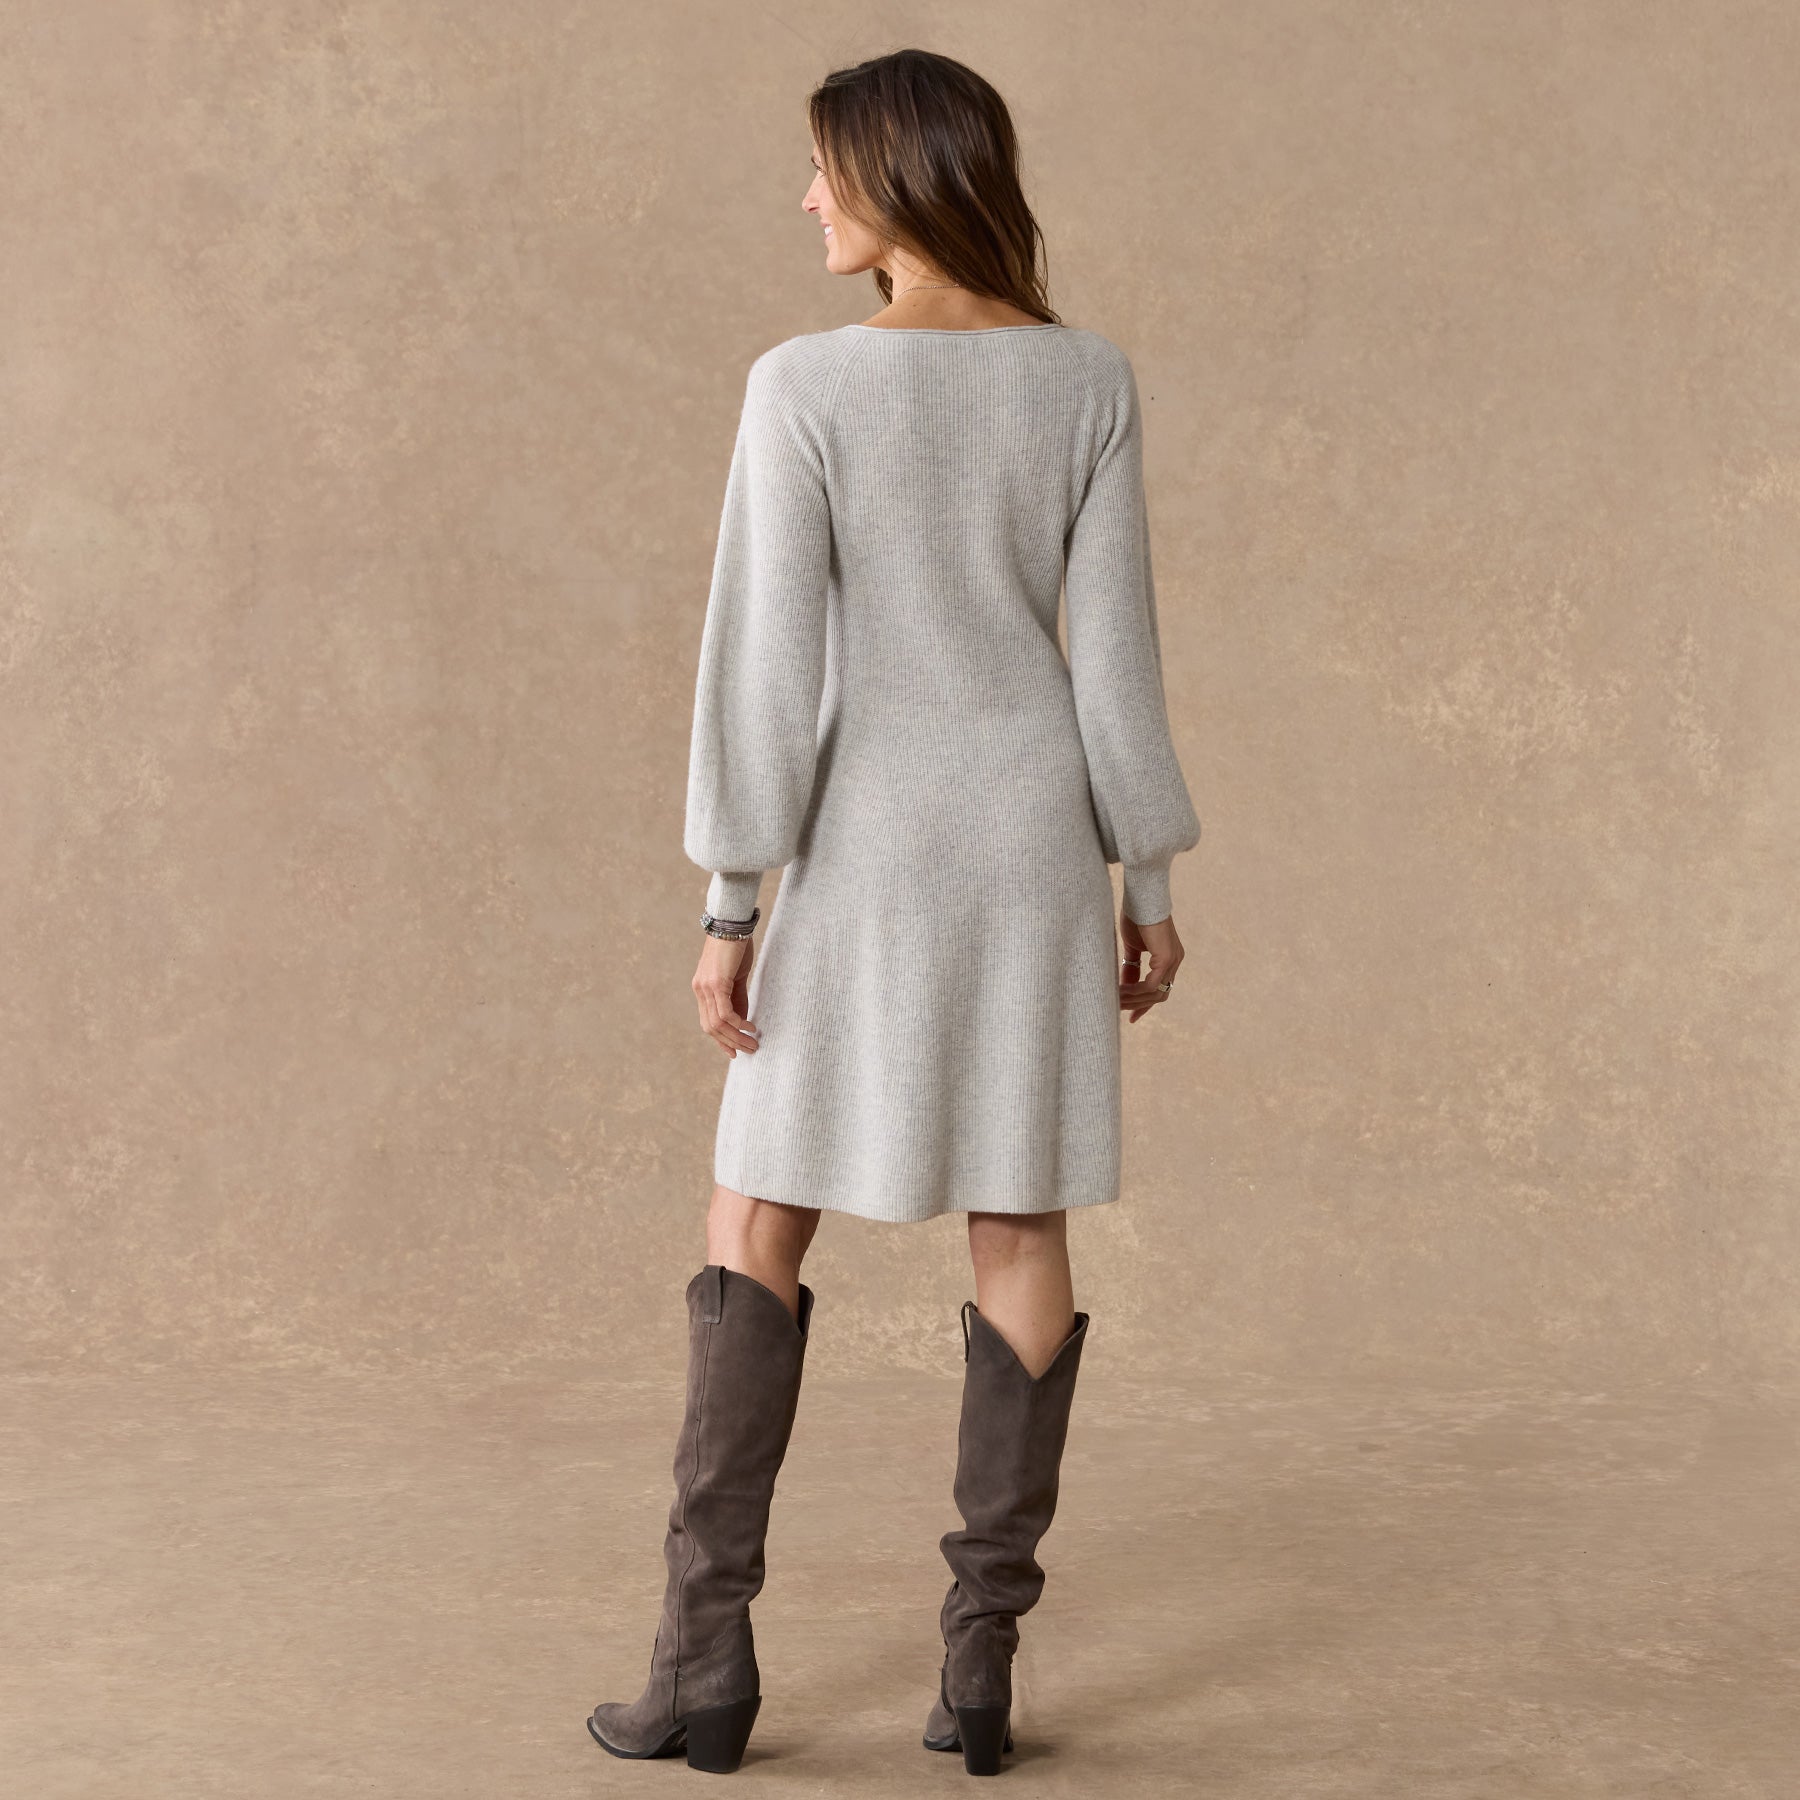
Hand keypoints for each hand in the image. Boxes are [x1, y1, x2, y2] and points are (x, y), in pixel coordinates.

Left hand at [693, 931, 760, 1056]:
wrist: (732, 923)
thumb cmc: (735, 946)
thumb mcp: (736, 976)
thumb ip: (737, 997)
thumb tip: (742, 1020)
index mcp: (702, 989)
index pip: (707, 1022)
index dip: (721, 1039)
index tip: (735, 1052)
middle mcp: (700, 990)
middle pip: (711, 1027)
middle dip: (731, 1043)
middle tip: (749, 1050)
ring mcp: (706, 987)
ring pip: (718, 1023)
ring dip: (736, 1037)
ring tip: (753, 1043)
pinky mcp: (716, 983)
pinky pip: (725, 1012)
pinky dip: (737, 1023)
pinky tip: (750, 1026)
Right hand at [1119, 911, 1183, 1023]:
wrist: (1141, 897)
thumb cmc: (1136, 915)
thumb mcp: (1132, 947)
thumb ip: (1131, 966)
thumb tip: (1125, 985)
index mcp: (1169, 958)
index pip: (1159, 989)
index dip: (1144, 1004)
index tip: (1130, 1016)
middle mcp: (1175, 961)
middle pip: (1159, 995)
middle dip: (1138, 1005)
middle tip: (1118, 1008)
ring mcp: (1173, 960)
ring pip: (1156, 993)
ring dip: (1134, 1000)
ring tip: (1115, 999)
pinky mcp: (1166, 958)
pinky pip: (1152, 985)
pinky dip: (1136, 991)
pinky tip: (1121, 991)